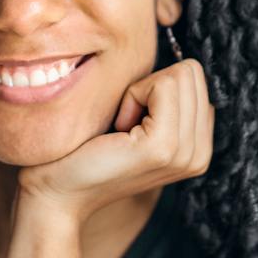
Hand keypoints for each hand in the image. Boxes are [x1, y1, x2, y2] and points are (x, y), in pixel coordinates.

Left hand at [15, 57, 213, 226]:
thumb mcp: (138, 123)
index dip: (157, 87)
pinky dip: (133, 95)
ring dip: (141, 91)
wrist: (57, 194)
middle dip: (151, 86)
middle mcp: (200, 154)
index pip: (197, 80)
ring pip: (180, 75)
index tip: (131, 120)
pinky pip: (162, 85)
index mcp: (199, 148)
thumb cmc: (86, 152)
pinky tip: (117, 128)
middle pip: (192, 73)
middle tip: (124, 123)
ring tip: (121, 128)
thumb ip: (167, 101)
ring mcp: (185, 153)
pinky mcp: (162, 146)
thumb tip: (178, 63)